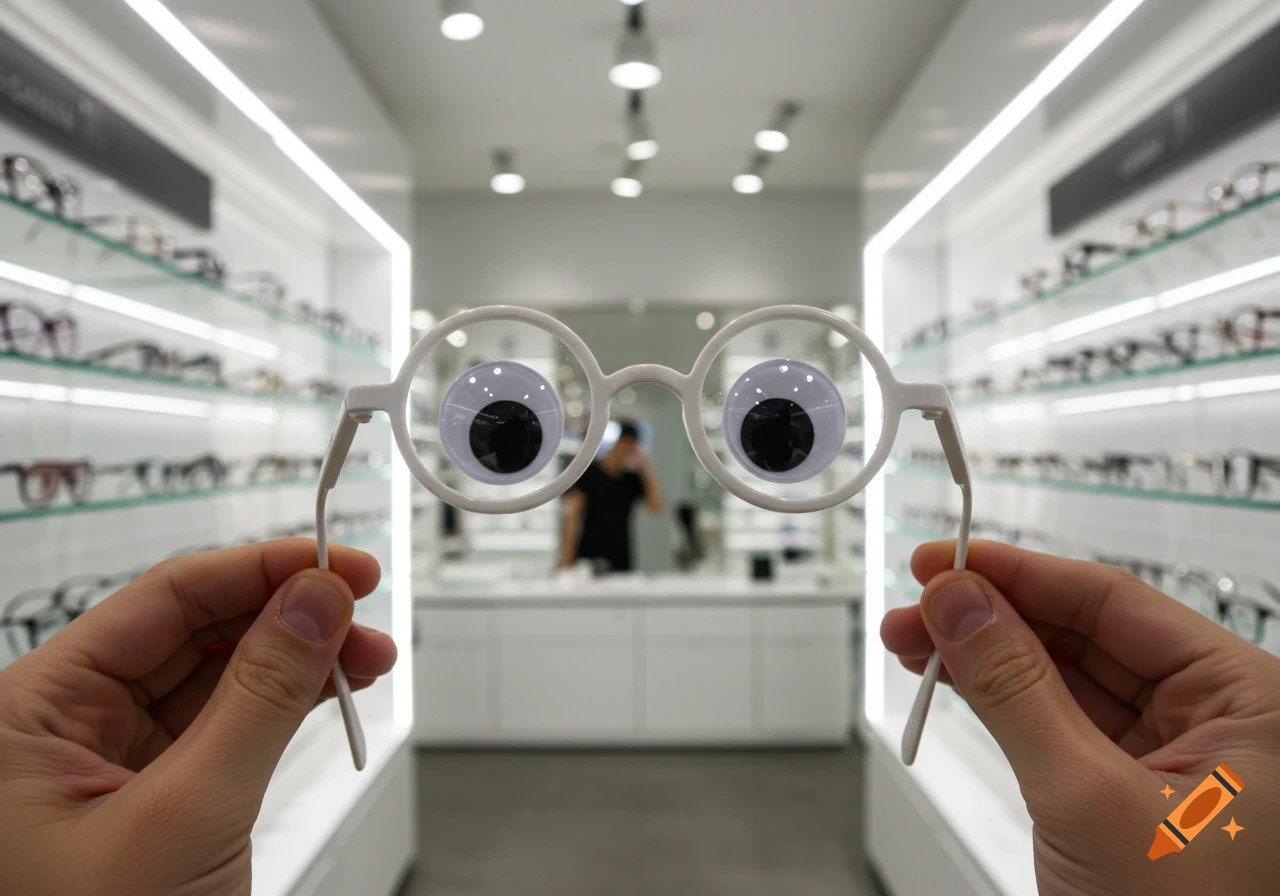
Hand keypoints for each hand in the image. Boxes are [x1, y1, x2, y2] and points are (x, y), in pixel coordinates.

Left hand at [0, 539, 396, 895]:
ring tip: (367, 655)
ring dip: (297, 658)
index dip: (258, 569)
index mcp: (31, 711)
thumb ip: (259, 697)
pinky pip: (226, 724)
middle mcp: (66, 725)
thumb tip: (313, 601)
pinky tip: (332, 691)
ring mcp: (112, 763)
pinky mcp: (156, 797)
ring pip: (217, 675)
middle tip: (362, 610)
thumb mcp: (188, 813)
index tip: (336, 565)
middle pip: (193, 629)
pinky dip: (285, 706)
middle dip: (287, 614)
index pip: (162, 599)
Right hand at [881, 540, 1279, 895]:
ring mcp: (1174, 755)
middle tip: (917, 605)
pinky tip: (953, 680)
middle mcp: (1219, 717)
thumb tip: (962, 605)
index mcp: (1249, 701)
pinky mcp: (1132, 787)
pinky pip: (1059, 719)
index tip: (947, 562)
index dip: (1019, 573)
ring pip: (1065, 673)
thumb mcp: (1086, 801)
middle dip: (991, 616)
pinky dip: (1000, 701)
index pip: (1115, 601)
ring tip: (913, 643)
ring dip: (985, 656)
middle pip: (1084, 631)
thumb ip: (1015, 691)